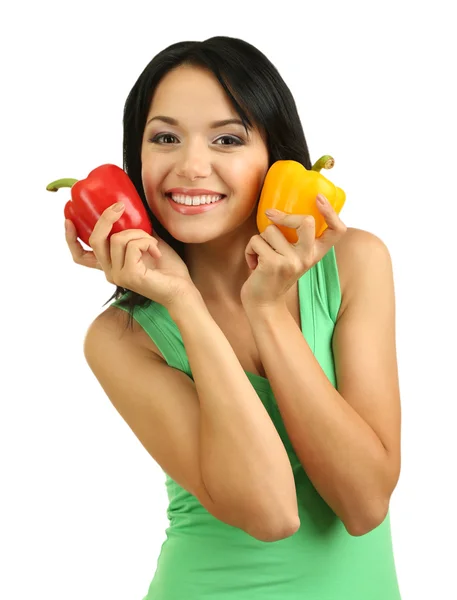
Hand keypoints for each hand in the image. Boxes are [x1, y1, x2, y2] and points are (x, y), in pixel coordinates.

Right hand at [65, 202, 196, 307]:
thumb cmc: (168, 269)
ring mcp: (118, 275)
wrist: (182, 290)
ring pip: (118, 239)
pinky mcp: (129, 275)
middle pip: (95, 239)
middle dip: (106, 218)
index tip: (68, 218)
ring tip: (152, 243)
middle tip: (120, 206)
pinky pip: (132, 245)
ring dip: (140, 233)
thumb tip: (129, 209)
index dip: (70, 238)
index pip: (80, 256)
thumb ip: (135, 231)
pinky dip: (147, 242)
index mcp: (110, 265)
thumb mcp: (148, 243)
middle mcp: (109, 272)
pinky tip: (157, 252)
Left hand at [241, 194, 346, 308]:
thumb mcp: (291, 257)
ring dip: (260, 241)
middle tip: (271, 216)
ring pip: (270, 230)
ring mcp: (292, 261)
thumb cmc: (273, 276)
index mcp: (315, 254)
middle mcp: (308, 257)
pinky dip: (250, 250)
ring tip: (261, 257)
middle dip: (284, 216)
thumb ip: (295, 240)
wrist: (263, 304)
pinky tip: (253, 265)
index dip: (331, 212)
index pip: (337, 231)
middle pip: (306, 221)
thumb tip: (278, 210)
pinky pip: (256, 241)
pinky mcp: (273, 264)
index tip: (318, 198)